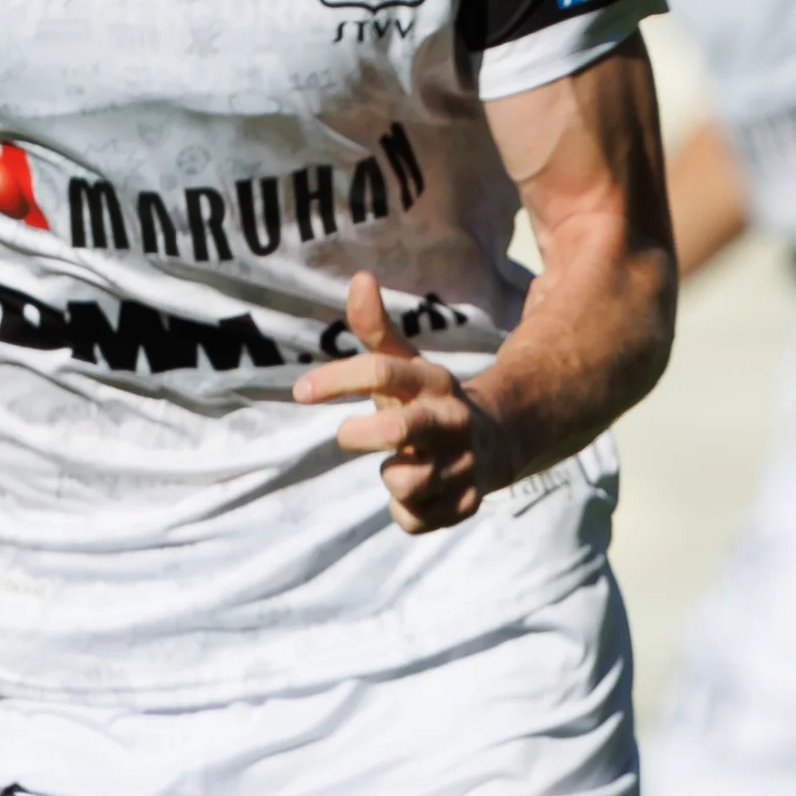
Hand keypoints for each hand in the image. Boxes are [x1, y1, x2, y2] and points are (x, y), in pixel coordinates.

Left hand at [296, 272, 501, 532]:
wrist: (496, 443)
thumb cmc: (428, 401)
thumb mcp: (407, 364)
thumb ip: (376, 328)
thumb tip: (360, 277)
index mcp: (434, 383)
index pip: (382, 372)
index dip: (336, 379)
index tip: (299, 391)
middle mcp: (452, 421)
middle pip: (396, 430)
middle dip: (360, 435)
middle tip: (347, 434)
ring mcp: (463, 464)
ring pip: (403, 481)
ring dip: (391, 477)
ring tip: (403, 464)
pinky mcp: (466, 504)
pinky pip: (414, 518)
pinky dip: (407, 512)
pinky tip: (419, 495)